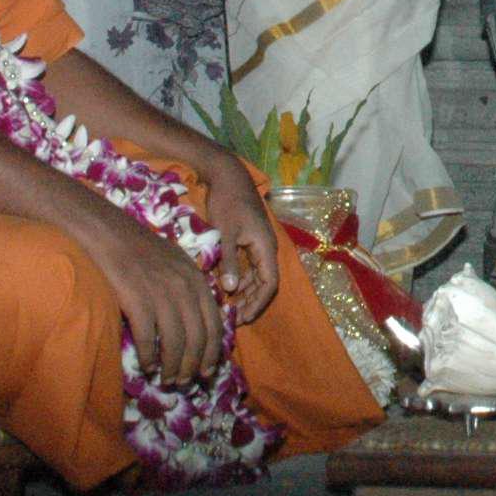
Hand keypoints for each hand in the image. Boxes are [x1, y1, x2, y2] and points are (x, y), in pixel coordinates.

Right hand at [78, 205, 221, 384]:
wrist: (107, 232)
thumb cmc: (139, 248)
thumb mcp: (176, 263)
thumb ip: (190, 288)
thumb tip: (196, 321)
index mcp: (197, 279)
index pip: (214, 324)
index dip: (212, 352)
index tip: (207, 371)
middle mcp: (184, 288)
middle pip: (197, 338)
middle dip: (193, 365)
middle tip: (185, 382)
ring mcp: (161, 294)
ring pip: (175, 343)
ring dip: (172, 367)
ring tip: (167, 379)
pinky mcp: (137, 300)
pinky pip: (148, 339)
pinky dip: (149, 357)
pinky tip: (146, 367)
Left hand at [197, 152, 282, 324]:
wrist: (228, 176)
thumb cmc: (227, 202)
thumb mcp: (226, 233)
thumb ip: (228, 261)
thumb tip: (230, 289)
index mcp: (265, 247)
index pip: (270, 283)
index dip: (258, 303)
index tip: (243, 317)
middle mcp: (266, 248)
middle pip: (264, 282)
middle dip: (251, 301)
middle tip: (234, 318)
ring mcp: (258, 244)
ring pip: (256, 275)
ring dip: (245, 291)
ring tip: (229, 306)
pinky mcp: (249, 240)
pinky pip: (249, 266)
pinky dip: (240, 278)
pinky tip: (225, 286)